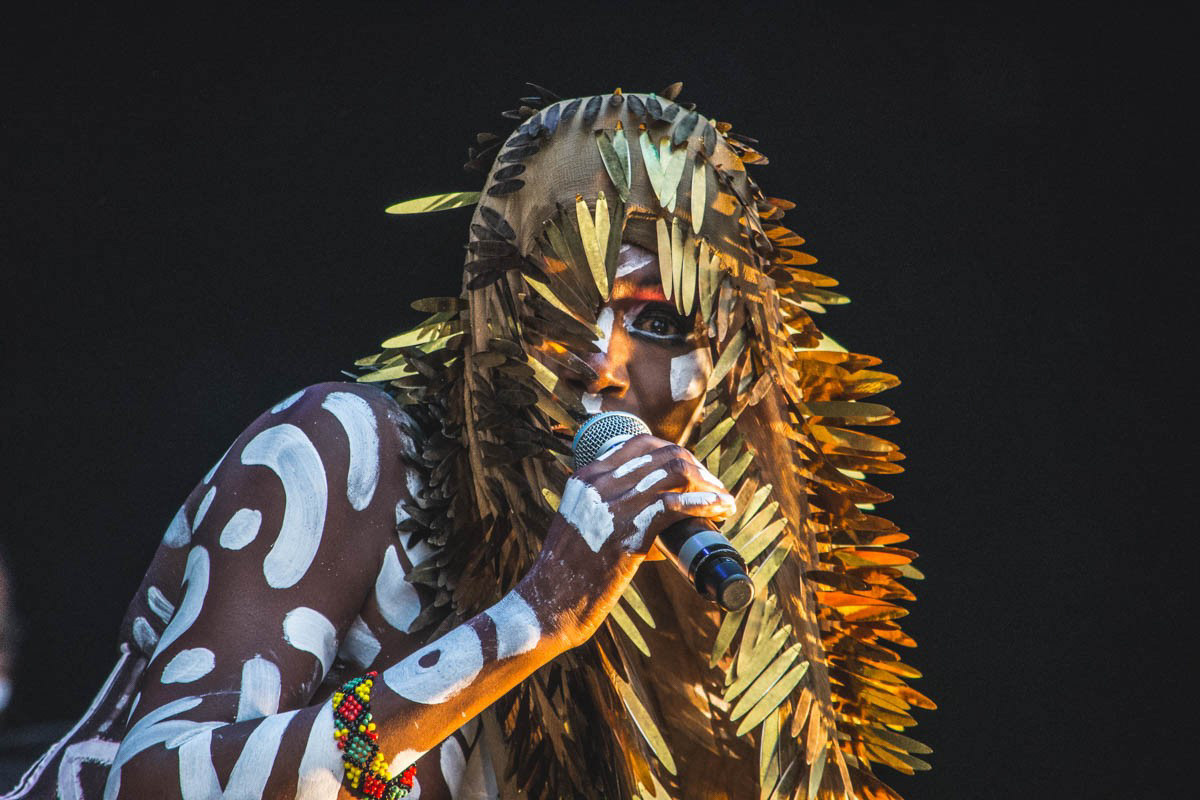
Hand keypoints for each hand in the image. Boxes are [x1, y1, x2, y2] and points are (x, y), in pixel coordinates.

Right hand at [522, 434, 736, 648]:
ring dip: (708, 485)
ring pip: (676, 473)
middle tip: (713, 488)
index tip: (693, 471)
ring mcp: (614, 505)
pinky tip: (720, 509)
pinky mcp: (628, 531)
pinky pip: (676, 506)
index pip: (640, 444)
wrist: (549, 602)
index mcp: (588, 477)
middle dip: (698, 467)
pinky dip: (705, 505)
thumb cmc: (569, 571)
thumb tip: (658, 518)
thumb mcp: (581, 523)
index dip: (675, 453)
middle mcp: (600, 483)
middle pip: (664, 455)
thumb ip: (609, 510)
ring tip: (723, 501)